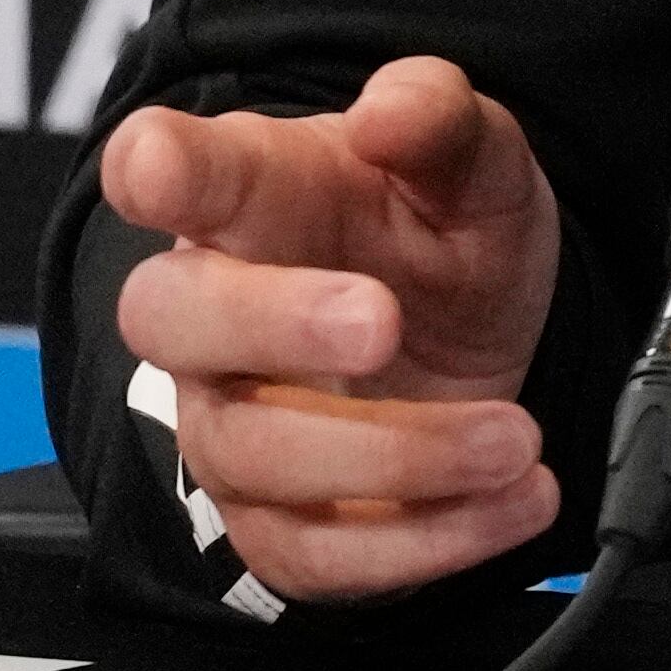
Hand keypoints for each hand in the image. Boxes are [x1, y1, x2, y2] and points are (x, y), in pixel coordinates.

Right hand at [99, 55, 565, 602]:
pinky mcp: (276, 524)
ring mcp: (230, 424)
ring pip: (253, 458)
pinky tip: (512, 503)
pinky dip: (422, 541)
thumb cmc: (436, 233)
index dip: (156, 169)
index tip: (157, 166)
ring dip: (395, 456)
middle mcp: (213, 312)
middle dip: (275, 323)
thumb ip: (440, 119)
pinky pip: (312, 558)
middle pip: (174, 322)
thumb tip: (391, 111)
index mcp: (245, 196)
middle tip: (384, 319)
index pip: (171, 169)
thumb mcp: (475, 162)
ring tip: (513, 437)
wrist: (472, 335)